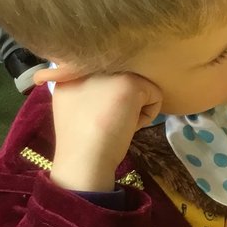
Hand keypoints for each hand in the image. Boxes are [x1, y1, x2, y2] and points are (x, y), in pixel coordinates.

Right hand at [36, 66, 162, 192]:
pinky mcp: (131, 83)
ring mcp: (110, 73)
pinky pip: (155, 94)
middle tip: (109, 121)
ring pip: (140, 86)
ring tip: (117, 123)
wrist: (83, 159)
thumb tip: (115, 87)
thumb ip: (88, 90)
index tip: (99, 116)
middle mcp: (89, 67)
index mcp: (70, 73)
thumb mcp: (74, 107)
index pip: (106, 77)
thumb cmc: (81, 142)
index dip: (109, 99)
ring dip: (136, 108)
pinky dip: (148, 115)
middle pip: (124, 79)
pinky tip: (128, 126)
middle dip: (123, 102)